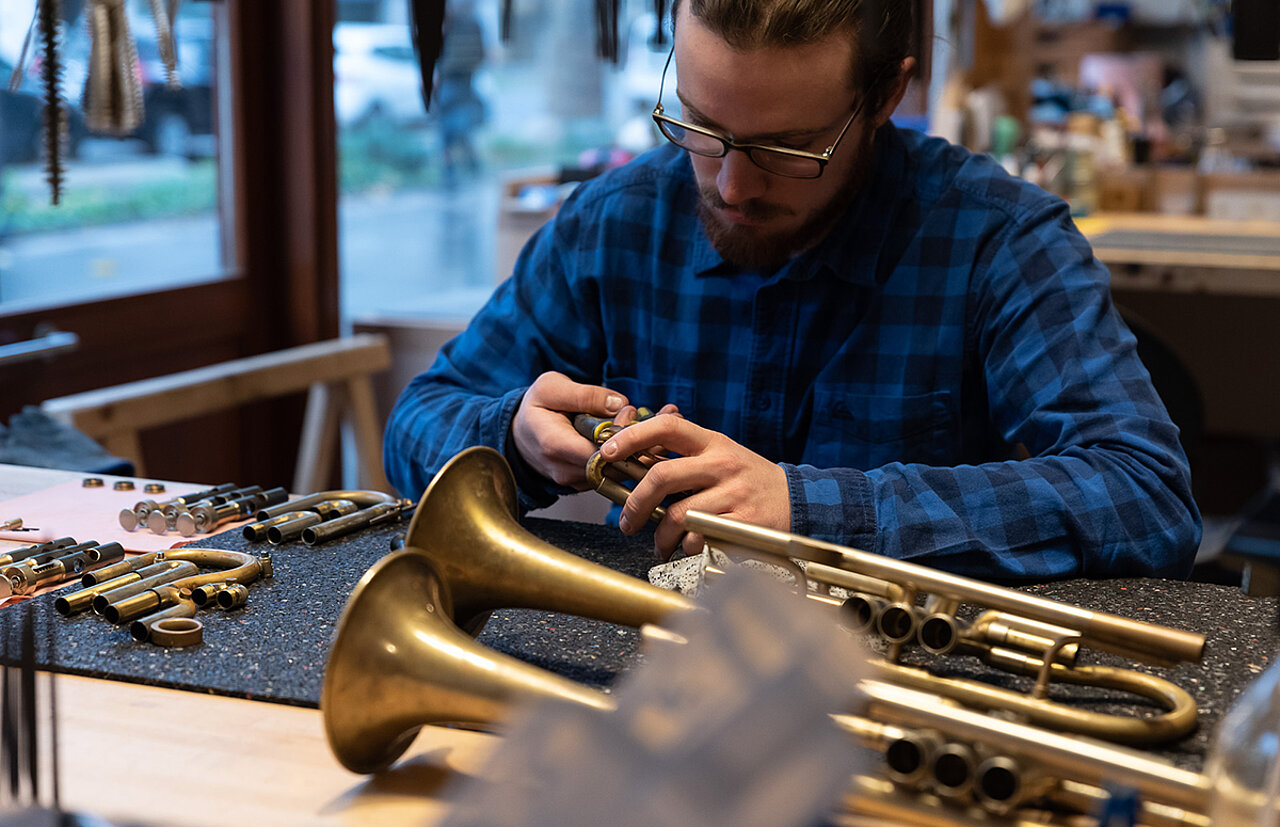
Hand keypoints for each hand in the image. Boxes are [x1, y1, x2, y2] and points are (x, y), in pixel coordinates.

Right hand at [511, 371, 627, 489]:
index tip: (625, 411)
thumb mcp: (551, 388)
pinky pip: (609, 475)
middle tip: (629, 414)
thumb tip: (618, 404)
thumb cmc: (535, 409)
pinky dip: (619, 457)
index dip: (620, 434)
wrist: (519, 435)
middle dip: (627, 440)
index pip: (599, 452)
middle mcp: (564, 470)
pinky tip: (616, 437)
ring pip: (614, 472)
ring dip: (626, 449)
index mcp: (554, 445)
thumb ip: (585, 395)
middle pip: (611, 464)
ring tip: (622, 423)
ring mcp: (573, 481)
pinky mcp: (582, 484)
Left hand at [598, 414, 789, 559]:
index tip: (608, 453)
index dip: (632, 436)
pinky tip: (687, 549)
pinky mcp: (742, 523)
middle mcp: (722, 464)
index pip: (667, 427)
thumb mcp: (721, 455)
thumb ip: (685, 456)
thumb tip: (635, 460)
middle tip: (627, 521)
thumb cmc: (749, 479)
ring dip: (660, 536)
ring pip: (677, 515)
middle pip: (662, 476)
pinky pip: (699, 537)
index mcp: (712, 442)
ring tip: (660, 544)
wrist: (798, 500)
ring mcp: (733, 494)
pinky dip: (686, 548)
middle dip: (635, 503)